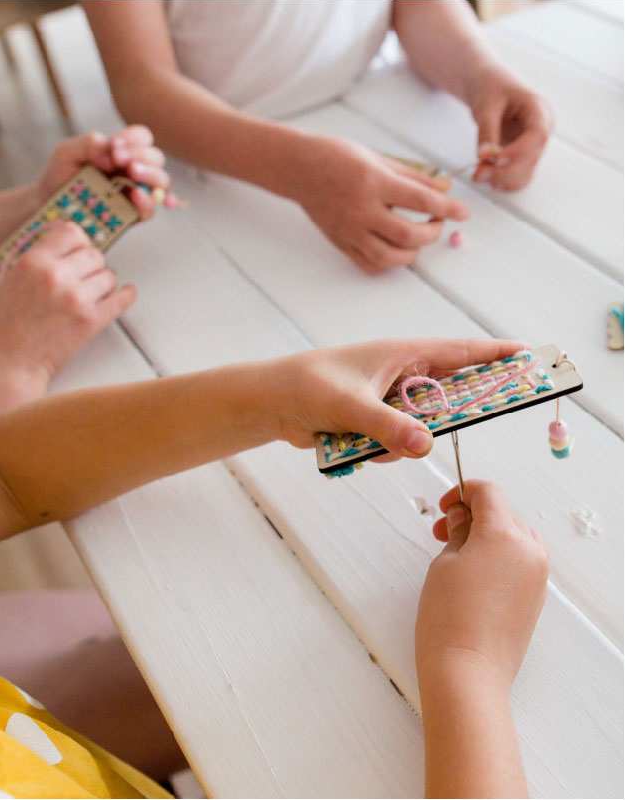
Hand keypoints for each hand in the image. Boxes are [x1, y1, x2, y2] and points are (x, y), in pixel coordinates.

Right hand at [0, 222, 134, 391]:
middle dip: (91, 266)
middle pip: (94, 254)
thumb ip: (32, 257)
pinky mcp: (91, 321)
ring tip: (91, 295)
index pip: (71, 233)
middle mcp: (56, 276)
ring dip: (103, 285)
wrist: (10, 364)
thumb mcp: (7, 280)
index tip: (80, 249)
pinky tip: (125, 295)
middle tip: (84, 278)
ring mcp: (76, 298)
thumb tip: (55, 237)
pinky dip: (126, 296)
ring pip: (109, 276)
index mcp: (33, 262)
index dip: (78, 241)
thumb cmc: (5, 327)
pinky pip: (122, 300)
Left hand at [34, 126, 169, 218]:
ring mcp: (136, 194)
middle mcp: (135, 172)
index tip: (114, 145)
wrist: (49, 201)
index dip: (134, 139)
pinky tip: (136, 195)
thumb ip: (91, 144)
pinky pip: (150, 210)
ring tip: (132, 171)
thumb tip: (112, 157)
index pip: (143, 138)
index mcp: (124, 151)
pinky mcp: (131, 217)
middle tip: (119, 158)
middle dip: (141, 155)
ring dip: (150, 174)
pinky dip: (147, 201)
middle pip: (156, 159)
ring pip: (161, 183)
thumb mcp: (70, 150)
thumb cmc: (62, 173)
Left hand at [271, 337, 521, 456]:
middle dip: (453, 412)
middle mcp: (401, 375)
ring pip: (421, 427)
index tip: (527, 356)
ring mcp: (389, 400)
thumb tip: (426, 446)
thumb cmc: (308, 386)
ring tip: (363, 436)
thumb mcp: (350, 404)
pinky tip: (353, 445)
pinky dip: (383, 448)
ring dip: (402, 439)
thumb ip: (388, 426)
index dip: (494, 354)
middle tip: (461, 424)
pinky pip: (397, 441)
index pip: (459, 351)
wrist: (272, 403)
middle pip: (449, 393)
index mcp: (402, 354)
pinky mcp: (375, 422)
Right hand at [288, 136, 468, 272]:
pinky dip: (389, 262)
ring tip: (418, 239)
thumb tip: (443, 190)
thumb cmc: (338, 157)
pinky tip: (395, 249)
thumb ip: (412, 177)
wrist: (299, 169)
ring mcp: (349, 230)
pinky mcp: (341, 242)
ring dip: (412, 252)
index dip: (448, 208)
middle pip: (408, 234)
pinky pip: (369, 264)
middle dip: (432, 232)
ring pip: (389, 256)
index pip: (421, 201)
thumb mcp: (379, 158)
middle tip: (438, 223)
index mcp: (374, 182)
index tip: (463, 212)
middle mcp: (361, 209)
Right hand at [415, 480, 548, 691]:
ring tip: (457, 551)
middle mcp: (529, 551)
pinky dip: (499, 554)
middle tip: (443, 530)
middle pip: (503, 512)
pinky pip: (521, 560)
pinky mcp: (536, 597)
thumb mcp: (444, 563)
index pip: (488, 493)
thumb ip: (458, 532)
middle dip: (472, 515)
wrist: (467, 670)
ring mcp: (537, 576)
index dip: (463, 491)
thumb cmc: (448, 616)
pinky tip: (473, 572)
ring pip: (515, 535)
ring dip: (488, 534)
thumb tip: (463, 517)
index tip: (445, 506)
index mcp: (505, 535)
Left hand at [467, 71, 552, 190]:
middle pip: (532, 158)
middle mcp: (541, 130)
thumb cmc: (491, 89)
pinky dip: (504, 181)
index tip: (497, 159)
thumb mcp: (486, 106)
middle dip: (505, 171)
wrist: (488, 87)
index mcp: (538, 111)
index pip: (538, 135)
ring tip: (478, 175)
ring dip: (503, 179)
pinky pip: (518, 175)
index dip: (519, 152)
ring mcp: (532, 145)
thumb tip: (484, 156)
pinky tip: (487, 179)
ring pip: (526, 171)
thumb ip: (486, 131)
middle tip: (479, 174)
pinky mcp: (521, 155)